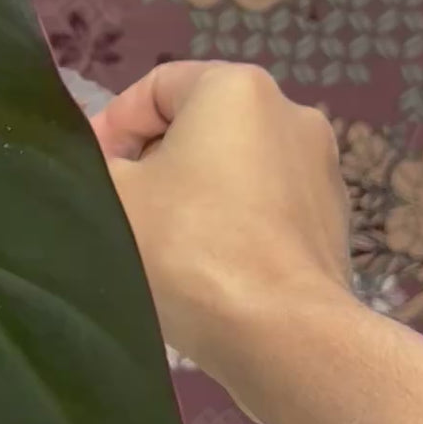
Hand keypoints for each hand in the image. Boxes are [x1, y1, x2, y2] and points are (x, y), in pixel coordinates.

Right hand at [91, 62, 352, 387]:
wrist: (282, 335)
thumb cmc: (189, 248)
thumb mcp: (112, 196)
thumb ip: (92, 163)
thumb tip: (100, 167)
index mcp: (237, 88)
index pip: (155, 88)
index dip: (110, 127)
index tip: (89, 173)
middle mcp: (290, 113)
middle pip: (198, 127)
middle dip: (153, 163)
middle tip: (120, 209)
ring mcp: (321, 170)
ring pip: (233, 171)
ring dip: (193, 197)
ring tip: (160, 247)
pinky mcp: (333, 222)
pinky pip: (265, 210)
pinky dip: (232, 227)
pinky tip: (207, 271)